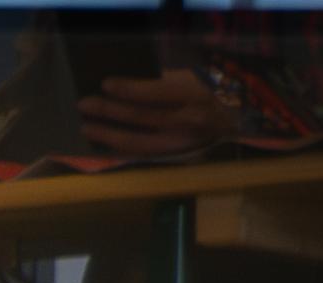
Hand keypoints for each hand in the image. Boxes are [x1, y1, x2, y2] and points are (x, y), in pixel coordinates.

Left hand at [80, 69, 232, 160]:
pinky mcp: (176, 160)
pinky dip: (121, 149)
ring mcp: (182, 145)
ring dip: (108, 135)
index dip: (128, 89)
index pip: (155, 94)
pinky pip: (143, 156)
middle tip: (84, 104)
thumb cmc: (214, 97)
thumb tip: (128, 88)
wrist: (238, 126)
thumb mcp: (196, 81)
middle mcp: (189, 124)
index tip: (105, 83)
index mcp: (196, 97)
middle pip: (142, 118)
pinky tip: (104, 144)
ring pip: (138, 143)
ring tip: (86, 128)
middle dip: (109, 111)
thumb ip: (166, 84)